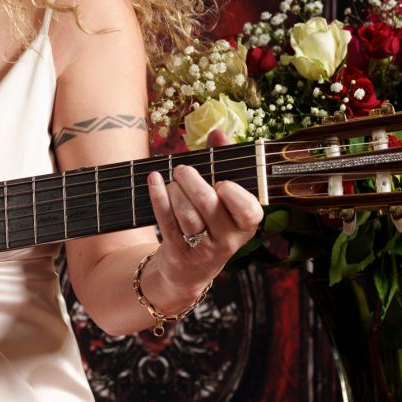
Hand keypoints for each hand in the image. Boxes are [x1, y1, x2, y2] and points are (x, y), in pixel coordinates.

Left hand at [144, 129, 263, 298]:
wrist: (191, 268)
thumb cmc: (211, 220)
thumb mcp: (224, 197)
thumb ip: (223, 161)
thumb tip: (218, 132)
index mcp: (247, 225)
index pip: (247, 209)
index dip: (232, 192)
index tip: (220, 182)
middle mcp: (228, 239)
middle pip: (208, 203)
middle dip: (191, 179)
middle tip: (183, 170)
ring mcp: (202, 249)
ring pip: (185, 212)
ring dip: (174, 190)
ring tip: (173, 182)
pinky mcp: (178, 252)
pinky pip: (165, 220)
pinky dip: (158, 195)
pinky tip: (154, 179)